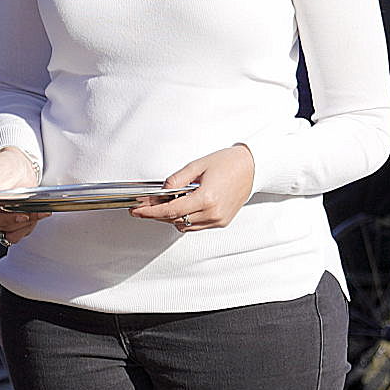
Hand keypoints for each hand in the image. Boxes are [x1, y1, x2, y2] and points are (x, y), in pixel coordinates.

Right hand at [0, 148, 44, 243]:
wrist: (19, 165)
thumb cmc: (4, 166)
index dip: (5, 219)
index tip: (22, 215)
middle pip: (1, 227)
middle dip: (20, 221)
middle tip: (34, 211)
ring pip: (11, 233)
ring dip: (26, 224)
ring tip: (37, 212)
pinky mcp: (10, 223)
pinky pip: (19, 233)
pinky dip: (29, 226)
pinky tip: (36, 215)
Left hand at [131, 142, 256, 232]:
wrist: (252, 168)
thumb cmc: (229, 163)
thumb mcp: (197, 166)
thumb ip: (177, 179)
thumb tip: (161, 191)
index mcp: (206, 198)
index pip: (170, 210)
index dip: (150, 211)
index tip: (137, 211)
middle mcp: (213, 213)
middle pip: (175, 220)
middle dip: (157, 214)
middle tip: (145, 205)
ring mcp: (218, 220)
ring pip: (185, 226)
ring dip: (172, 217)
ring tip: (166, 204)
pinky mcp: (221, 222)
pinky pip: (196, 226)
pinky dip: (186, 219)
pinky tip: (183, 207)